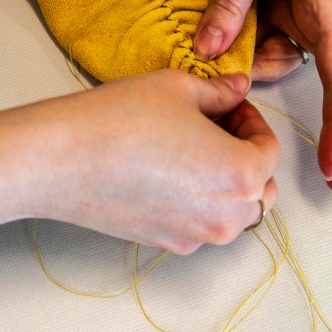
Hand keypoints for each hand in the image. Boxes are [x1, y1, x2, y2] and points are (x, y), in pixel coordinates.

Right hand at [29, 70, 278, 254]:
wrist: (62, 160)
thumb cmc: (121, 118)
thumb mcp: (180, 88)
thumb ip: (220, 92)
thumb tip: (238, 89)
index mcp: (241, 174)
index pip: (270, 149)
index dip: (251, 119)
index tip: (227, 103)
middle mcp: (226, 215)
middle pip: (260, 188)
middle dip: (246, 155)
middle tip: (214, 124)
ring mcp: (196, 236)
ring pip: (233, 212)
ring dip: (226, 182)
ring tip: (190, 147)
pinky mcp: (166, 243)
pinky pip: (200, 223)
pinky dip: (198, 201)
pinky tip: (166, 169)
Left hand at [194, 0, 331, 191]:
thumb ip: (231, 2)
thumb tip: (210, 55)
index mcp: (329, 1)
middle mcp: (328, 13)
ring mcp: (311, 11)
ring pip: (323, 71)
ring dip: (315, 104)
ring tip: (308, 147)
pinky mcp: (291, 5)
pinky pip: (290, 48)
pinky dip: (280, 72)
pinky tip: (264, 85)